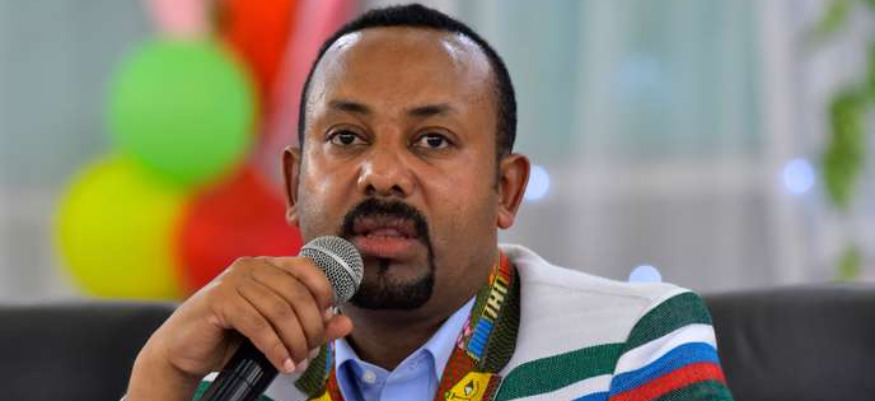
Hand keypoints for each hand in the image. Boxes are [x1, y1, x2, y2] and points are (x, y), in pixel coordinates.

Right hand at [126, 256, 353, 400]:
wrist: (182, 351)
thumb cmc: (231, 338)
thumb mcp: (278, 331)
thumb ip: (311, 325)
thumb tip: (346, 323)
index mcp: (268, 265)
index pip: (309, 270)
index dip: (325, 296)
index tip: (328, 324)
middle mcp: (252, 266)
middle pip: (298, 295)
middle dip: (311, 329)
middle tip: (312, 353)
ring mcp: (233, 280)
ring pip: (280, 312)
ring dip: (295, 343)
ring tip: (298, 363)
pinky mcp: (219, 301)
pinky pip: (259, 325)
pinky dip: (276, 349)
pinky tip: (283, 364)